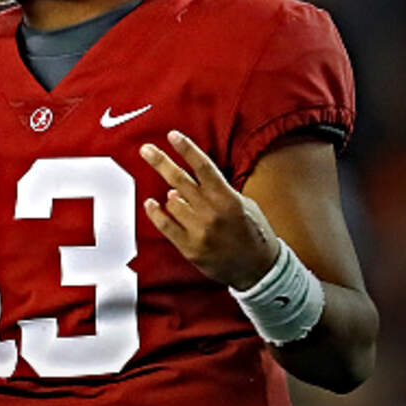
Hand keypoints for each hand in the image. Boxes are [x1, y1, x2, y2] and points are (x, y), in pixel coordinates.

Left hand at [139, 130, 279, 289]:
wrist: (259, 270)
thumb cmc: (252, 232)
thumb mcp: (243, 205)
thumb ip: (213, 194)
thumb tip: (175, 190)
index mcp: (228, 199)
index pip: (204, 167)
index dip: (187, 149)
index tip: (172, 135)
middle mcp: (212, 213)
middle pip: (180, 180)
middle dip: (161, 162)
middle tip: (145, 149)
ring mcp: (200, 232)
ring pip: (171, 203)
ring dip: (172, 198)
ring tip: (181, 201)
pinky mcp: (190, 249)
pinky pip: (165, 226)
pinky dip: (155, 213)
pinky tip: (151, 204)